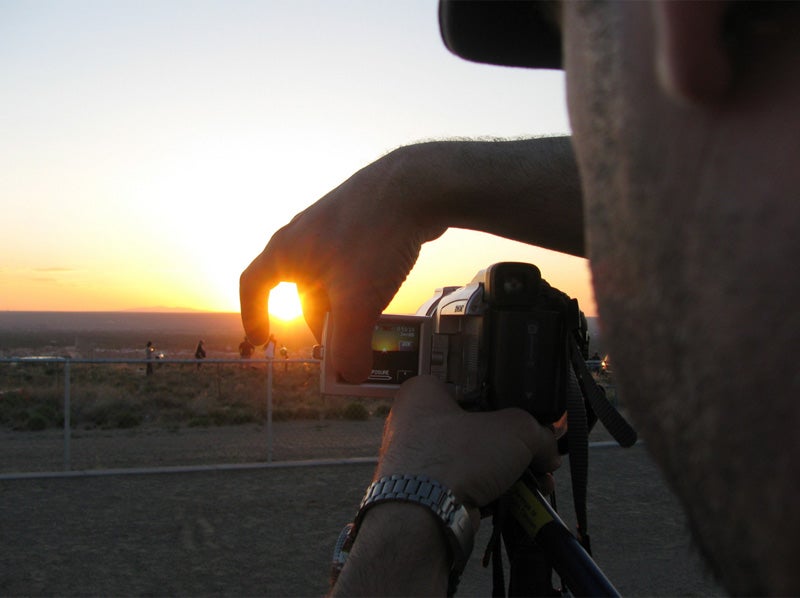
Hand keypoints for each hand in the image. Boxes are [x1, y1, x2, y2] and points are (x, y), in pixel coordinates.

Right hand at [240, 150, 444, 382]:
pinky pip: (349, 259)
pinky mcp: (358, 221)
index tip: (262, 337)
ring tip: (368, 317)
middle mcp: (302, 234)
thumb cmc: (373, 236)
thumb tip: (351, 376)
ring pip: (327, 274)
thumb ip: (349, 344)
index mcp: (286, 250)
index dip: (252, 314)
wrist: (416, 184)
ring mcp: (331, 225)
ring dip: (341, 301)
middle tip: (339, 341)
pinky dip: (358, 282)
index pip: (253, 284)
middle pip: (298, 288)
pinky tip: (383, 289)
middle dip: (317, 318)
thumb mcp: (357, 300)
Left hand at [376, 375, 560, 509]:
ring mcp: (419, 461)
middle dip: (512, 444)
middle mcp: (415, 424)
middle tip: (537, 451)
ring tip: (538, 479)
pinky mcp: (427, 492)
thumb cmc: (451, 458)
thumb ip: (538, 433)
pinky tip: (520, 498)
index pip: (471, 386)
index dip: (503, 400)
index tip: (526, 413)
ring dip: (508, 471)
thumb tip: (548, 449)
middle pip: (476, 427)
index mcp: (424, 393)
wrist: (424, 514)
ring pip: (474, 460)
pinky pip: (467, 485)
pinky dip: (493, 492)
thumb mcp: (513, 429)